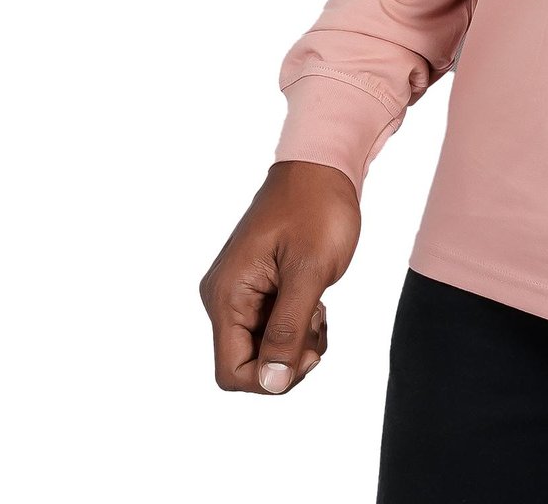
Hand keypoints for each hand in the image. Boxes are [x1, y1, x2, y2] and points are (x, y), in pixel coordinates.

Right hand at [198, 160, 360, 394]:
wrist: (323, 164)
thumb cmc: (318, 208)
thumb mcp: (310, 271)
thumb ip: (288, 329)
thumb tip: (272, 384)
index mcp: (227, 295)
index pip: (231, 372)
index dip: (270, 377)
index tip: (308, 350)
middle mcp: (223, 297)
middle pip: (246, 363)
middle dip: (287, 357)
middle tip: (320, 322)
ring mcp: (239, 291)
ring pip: (261, 347)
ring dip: (295, 341)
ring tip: (319, 306)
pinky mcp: (256, 285)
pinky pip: (269, 325)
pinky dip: (295, 324)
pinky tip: (315, 300)